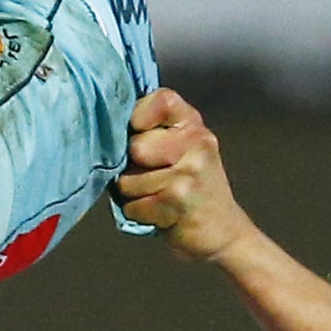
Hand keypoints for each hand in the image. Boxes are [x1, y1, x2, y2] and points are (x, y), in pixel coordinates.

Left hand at [114, 88, 254, 263]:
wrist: (224, 231)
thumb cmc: (190, 187)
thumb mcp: (182, 148)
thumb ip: (154, 131)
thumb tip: (106, 125)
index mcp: (194, 124)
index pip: (160, 99)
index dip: (139, 115)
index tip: (138, 132)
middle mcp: (197, 142)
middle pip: (134, 146)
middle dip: (131, 168)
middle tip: (153, 178)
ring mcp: (189, 171)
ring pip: (127, 180)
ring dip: (134, 196)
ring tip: (158, 198)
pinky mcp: (179, 200)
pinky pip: (132, 205)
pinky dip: (139, 214)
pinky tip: (161, 215)